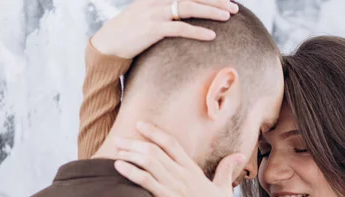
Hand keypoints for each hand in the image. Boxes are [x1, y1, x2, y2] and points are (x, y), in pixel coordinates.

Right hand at [91, 0, 238, 58]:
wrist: (109, 43)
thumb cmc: (132, 32)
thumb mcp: (149, 15)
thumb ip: (168, 12)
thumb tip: (185, 16)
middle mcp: (157, 0)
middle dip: (216, 0)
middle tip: (234, 7)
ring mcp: (154, 13)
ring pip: (189, 8)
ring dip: (211, 12)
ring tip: (229, 16)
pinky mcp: (152, 29)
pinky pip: (180, 29)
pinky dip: (197, 32)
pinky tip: (212, 36)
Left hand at [113, 121, 246, 196]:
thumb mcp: (224, 189)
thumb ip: (226, 169)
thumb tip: (239, 154)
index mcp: (193, 170)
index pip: (172, 144)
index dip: (155, 132)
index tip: (140, 124)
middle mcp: (182, 175)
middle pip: (155, 151)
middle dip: (135, 143)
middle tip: (119, 139)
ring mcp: (173, 187)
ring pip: (148, 162)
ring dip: (130, 154)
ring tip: (117, 151)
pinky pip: (145, 181)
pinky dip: (130, 171)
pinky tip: (118, 166)